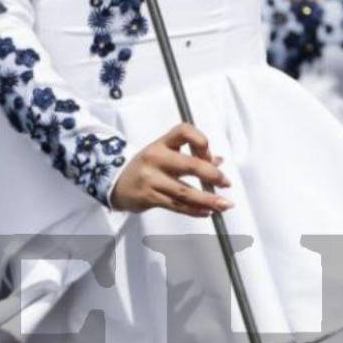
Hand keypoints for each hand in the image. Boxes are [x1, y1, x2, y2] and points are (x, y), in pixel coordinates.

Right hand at [108, 122, 231, 216]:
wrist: (117, 184)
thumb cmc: (146, 167)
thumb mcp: (164, 153)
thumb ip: (191, 155)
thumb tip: (219, 161)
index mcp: (161, 143)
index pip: (184, 131)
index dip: (201, 141)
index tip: (211, 155)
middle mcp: (155, 158)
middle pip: (190, 165)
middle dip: (213, 175)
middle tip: (226, 183)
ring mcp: (151, 179)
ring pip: (185, 191)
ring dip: (208, 200)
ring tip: (224, 204)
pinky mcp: (149, 197)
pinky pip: (177, 205)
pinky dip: (194, 210)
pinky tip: (206, 212)